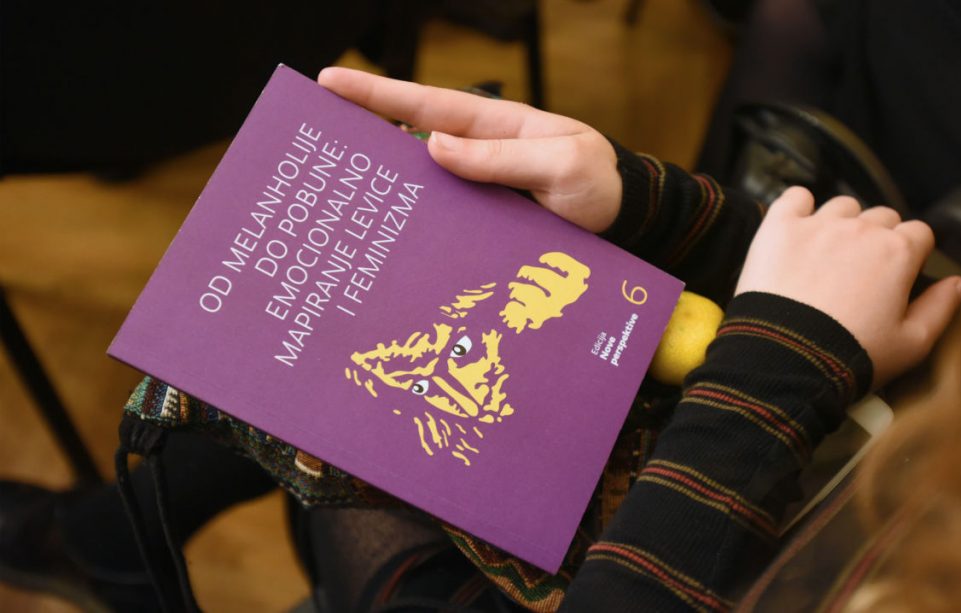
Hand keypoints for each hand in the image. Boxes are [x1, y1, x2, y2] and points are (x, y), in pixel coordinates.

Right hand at [318, 67, 620, 231]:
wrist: (624, 221)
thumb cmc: (597, 184)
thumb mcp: (560, 165)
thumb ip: (501, 159)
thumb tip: (433, 146)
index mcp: (493, 127)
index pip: (425, 105)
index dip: (376, 95)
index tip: (328, 82)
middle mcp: (477, 153)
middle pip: (408, 140)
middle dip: (361, 136)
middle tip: (312, 142)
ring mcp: (477, 187)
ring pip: (418, 182)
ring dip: (382, 186)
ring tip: (334, 196)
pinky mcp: (481, 220)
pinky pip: (439, 216)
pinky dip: (412, 221)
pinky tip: (387, 237)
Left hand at [734, 188, 960, 386]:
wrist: (786, 359)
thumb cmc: (849, 356)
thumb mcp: (911, 344)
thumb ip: (940, 308)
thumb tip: (958, 284)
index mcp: (897, 252)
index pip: (919, 233)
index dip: (911, 253)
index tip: (898, 273)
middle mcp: (860, 229)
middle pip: (881, 217)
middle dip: (878, 239)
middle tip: (861, 272)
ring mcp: (818, 225)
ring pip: (842, 206)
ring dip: (841, 223)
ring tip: (828, 256)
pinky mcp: (778, 229)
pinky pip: (794, 197)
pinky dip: (798, 206)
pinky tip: (798, 226)